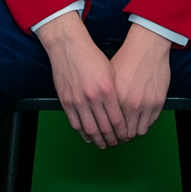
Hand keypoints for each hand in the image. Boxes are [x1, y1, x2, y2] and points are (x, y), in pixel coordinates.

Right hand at [36, 12, 126, 147]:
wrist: (68, 47)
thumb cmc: (91, 56)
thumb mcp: (110, 72)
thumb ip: (114, 93)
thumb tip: (119, 111)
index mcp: (106, 90)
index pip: (117, 120)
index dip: (122, 132)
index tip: (125, 136)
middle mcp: (92, 98)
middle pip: (104, 128)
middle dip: (111, 138)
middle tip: (116, 143)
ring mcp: (77, 101)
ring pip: (89, 129)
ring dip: (97, 139)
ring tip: (103, 144)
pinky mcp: (66, 101)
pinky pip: (75, 123)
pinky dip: (82, 132)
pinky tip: (88, 136)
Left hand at [110, 23, 171, 138]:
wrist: (147, 47)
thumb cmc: (127, 59)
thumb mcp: (109, 78)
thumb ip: (107, 98)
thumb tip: (103, 114)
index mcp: (117, 99)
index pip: (113, 127)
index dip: (111, 132)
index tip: (111, 133)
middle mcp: (132, 105)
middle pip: (127, 133)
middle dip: (123, 135)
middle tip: (121, 134)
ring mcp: (147, 104)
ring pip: (140, 131)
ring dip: (135, 131)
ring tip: (131, 127)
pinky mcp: (159, 102)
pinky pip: (152, 122)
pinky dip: (146, 123)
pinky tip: (141, 118)